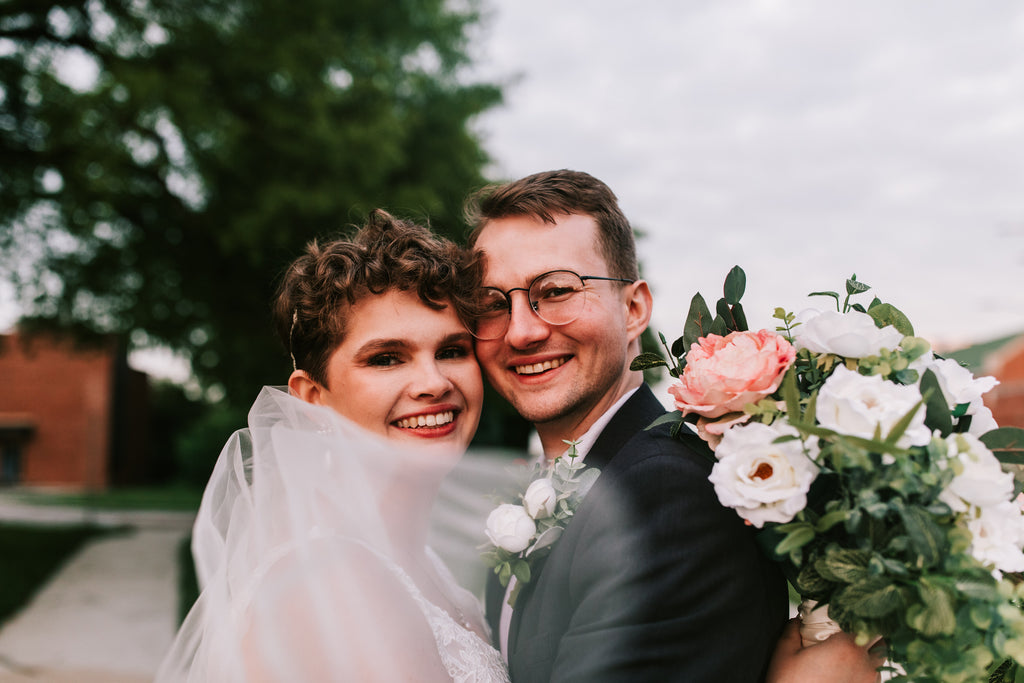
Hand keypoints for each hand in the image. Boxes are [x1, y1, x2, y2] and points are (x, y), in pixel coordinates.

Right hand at [766, 617, 885, 682]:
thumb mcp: (784, 652)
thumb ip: (793, 629)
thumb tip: (799, 618)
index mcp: (845, 647)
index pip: (871, 622)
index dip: (865, 615)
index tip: (852, 612)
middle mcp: (864, 664)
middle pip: (882, 641)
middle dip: (872, 632)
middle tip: (853, 628)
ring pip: (880, 661)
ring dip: (870, 652)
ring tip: (850, 651)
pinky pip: (874, 678)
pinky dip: (866, 670)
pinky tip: (848, 670)